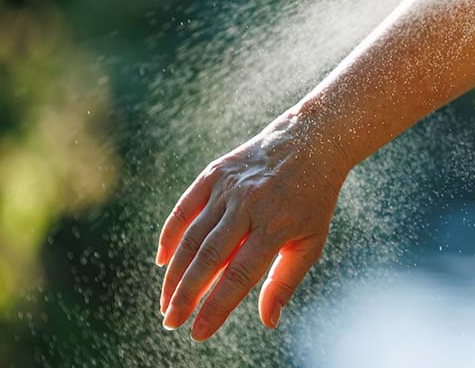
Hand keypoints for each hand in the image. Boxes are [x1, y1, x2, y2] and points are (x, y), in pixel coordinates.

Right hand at [155, 110, 346, 340]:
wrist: (310, 141)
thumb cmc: (312, 200)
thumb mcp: (311, 241)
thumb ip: (285, 281)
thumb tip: (268, 321)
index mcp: (276, 225)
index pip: (239, 275)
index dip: (216, 306)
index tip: (197, 332)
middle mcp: (249, 205)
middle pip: (209, 258)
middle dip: (186, 295)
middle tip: (171, 322)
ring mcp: (229, 187)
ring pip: (192, 237)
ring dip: (175, 273)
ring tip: (166, 302)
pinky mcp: (215, 173)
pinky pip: (184, 208)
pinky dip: (169, 235)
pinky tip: (162, 261)